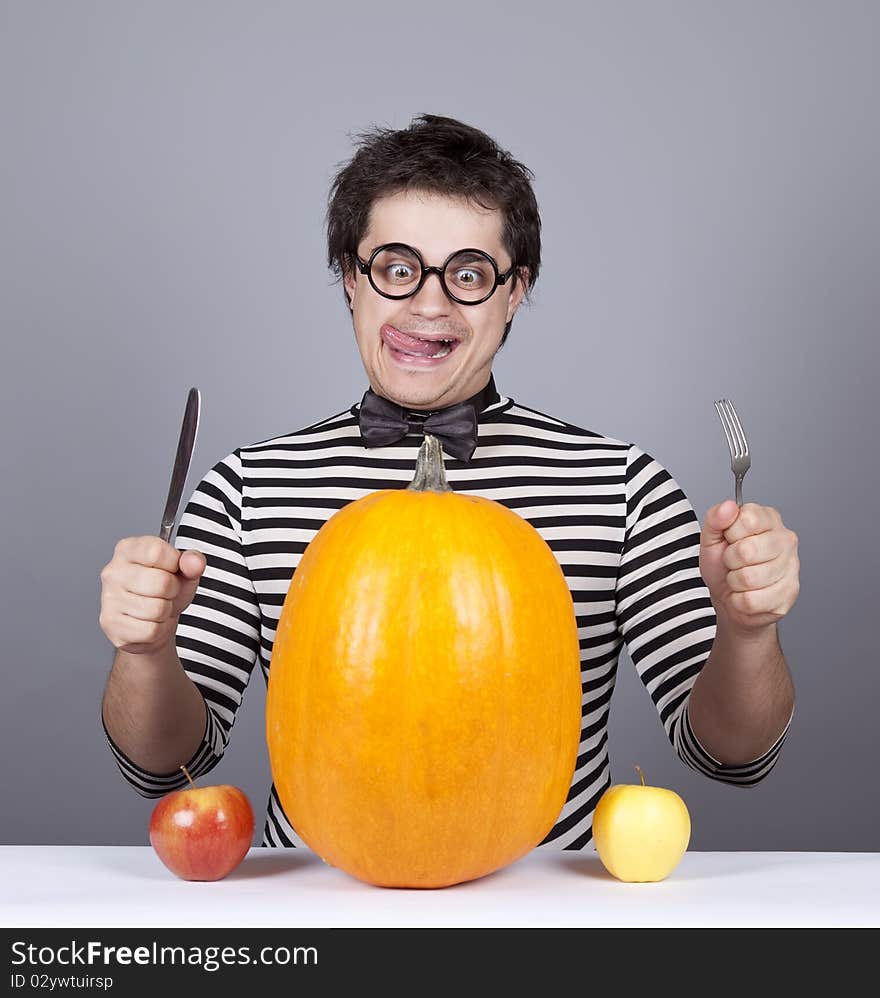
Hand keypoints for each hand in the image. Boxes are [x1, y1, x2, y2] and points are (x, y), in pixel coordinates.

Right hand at [99, 537, 206, 655]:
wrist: (152, 624)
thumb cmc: (165, 592)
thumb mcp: (183, 571)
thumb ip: (192, 561)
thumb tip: (195, 561)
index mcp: (128, 549)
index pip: (156, 551)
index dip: (174, 563)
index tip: (171, 568)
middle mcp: (113, 571)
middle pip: (161, 582)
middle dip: (172, 591)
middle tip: (166, 593)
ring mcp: (108, 598)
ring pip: (157, 609)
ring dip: (165, 612)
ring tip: (157, 607)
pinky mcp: (111, 624)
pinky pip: (150, 630)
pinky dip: (158, 630)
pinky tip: (149, 622)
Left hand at [699, 501, 799, 634]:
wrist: (729, 597)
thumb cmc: (723, 565)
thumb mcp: (711, 538)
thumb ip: (715, 518)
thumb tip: (728, 506)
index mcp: (768, 519)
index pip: (747, 519)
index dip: (730, 533)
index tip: (730, 539)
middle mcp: (785, 539)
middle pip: (747, 551)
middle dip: (730, 560)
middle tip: (733, 562)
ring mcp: (791, 567)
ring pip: (749, 578)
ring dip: (735, 582)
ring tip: (739, 577)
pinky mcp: (789, 593)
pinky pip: (752, 600)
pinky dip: (740, 600)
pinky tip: (747, 593)